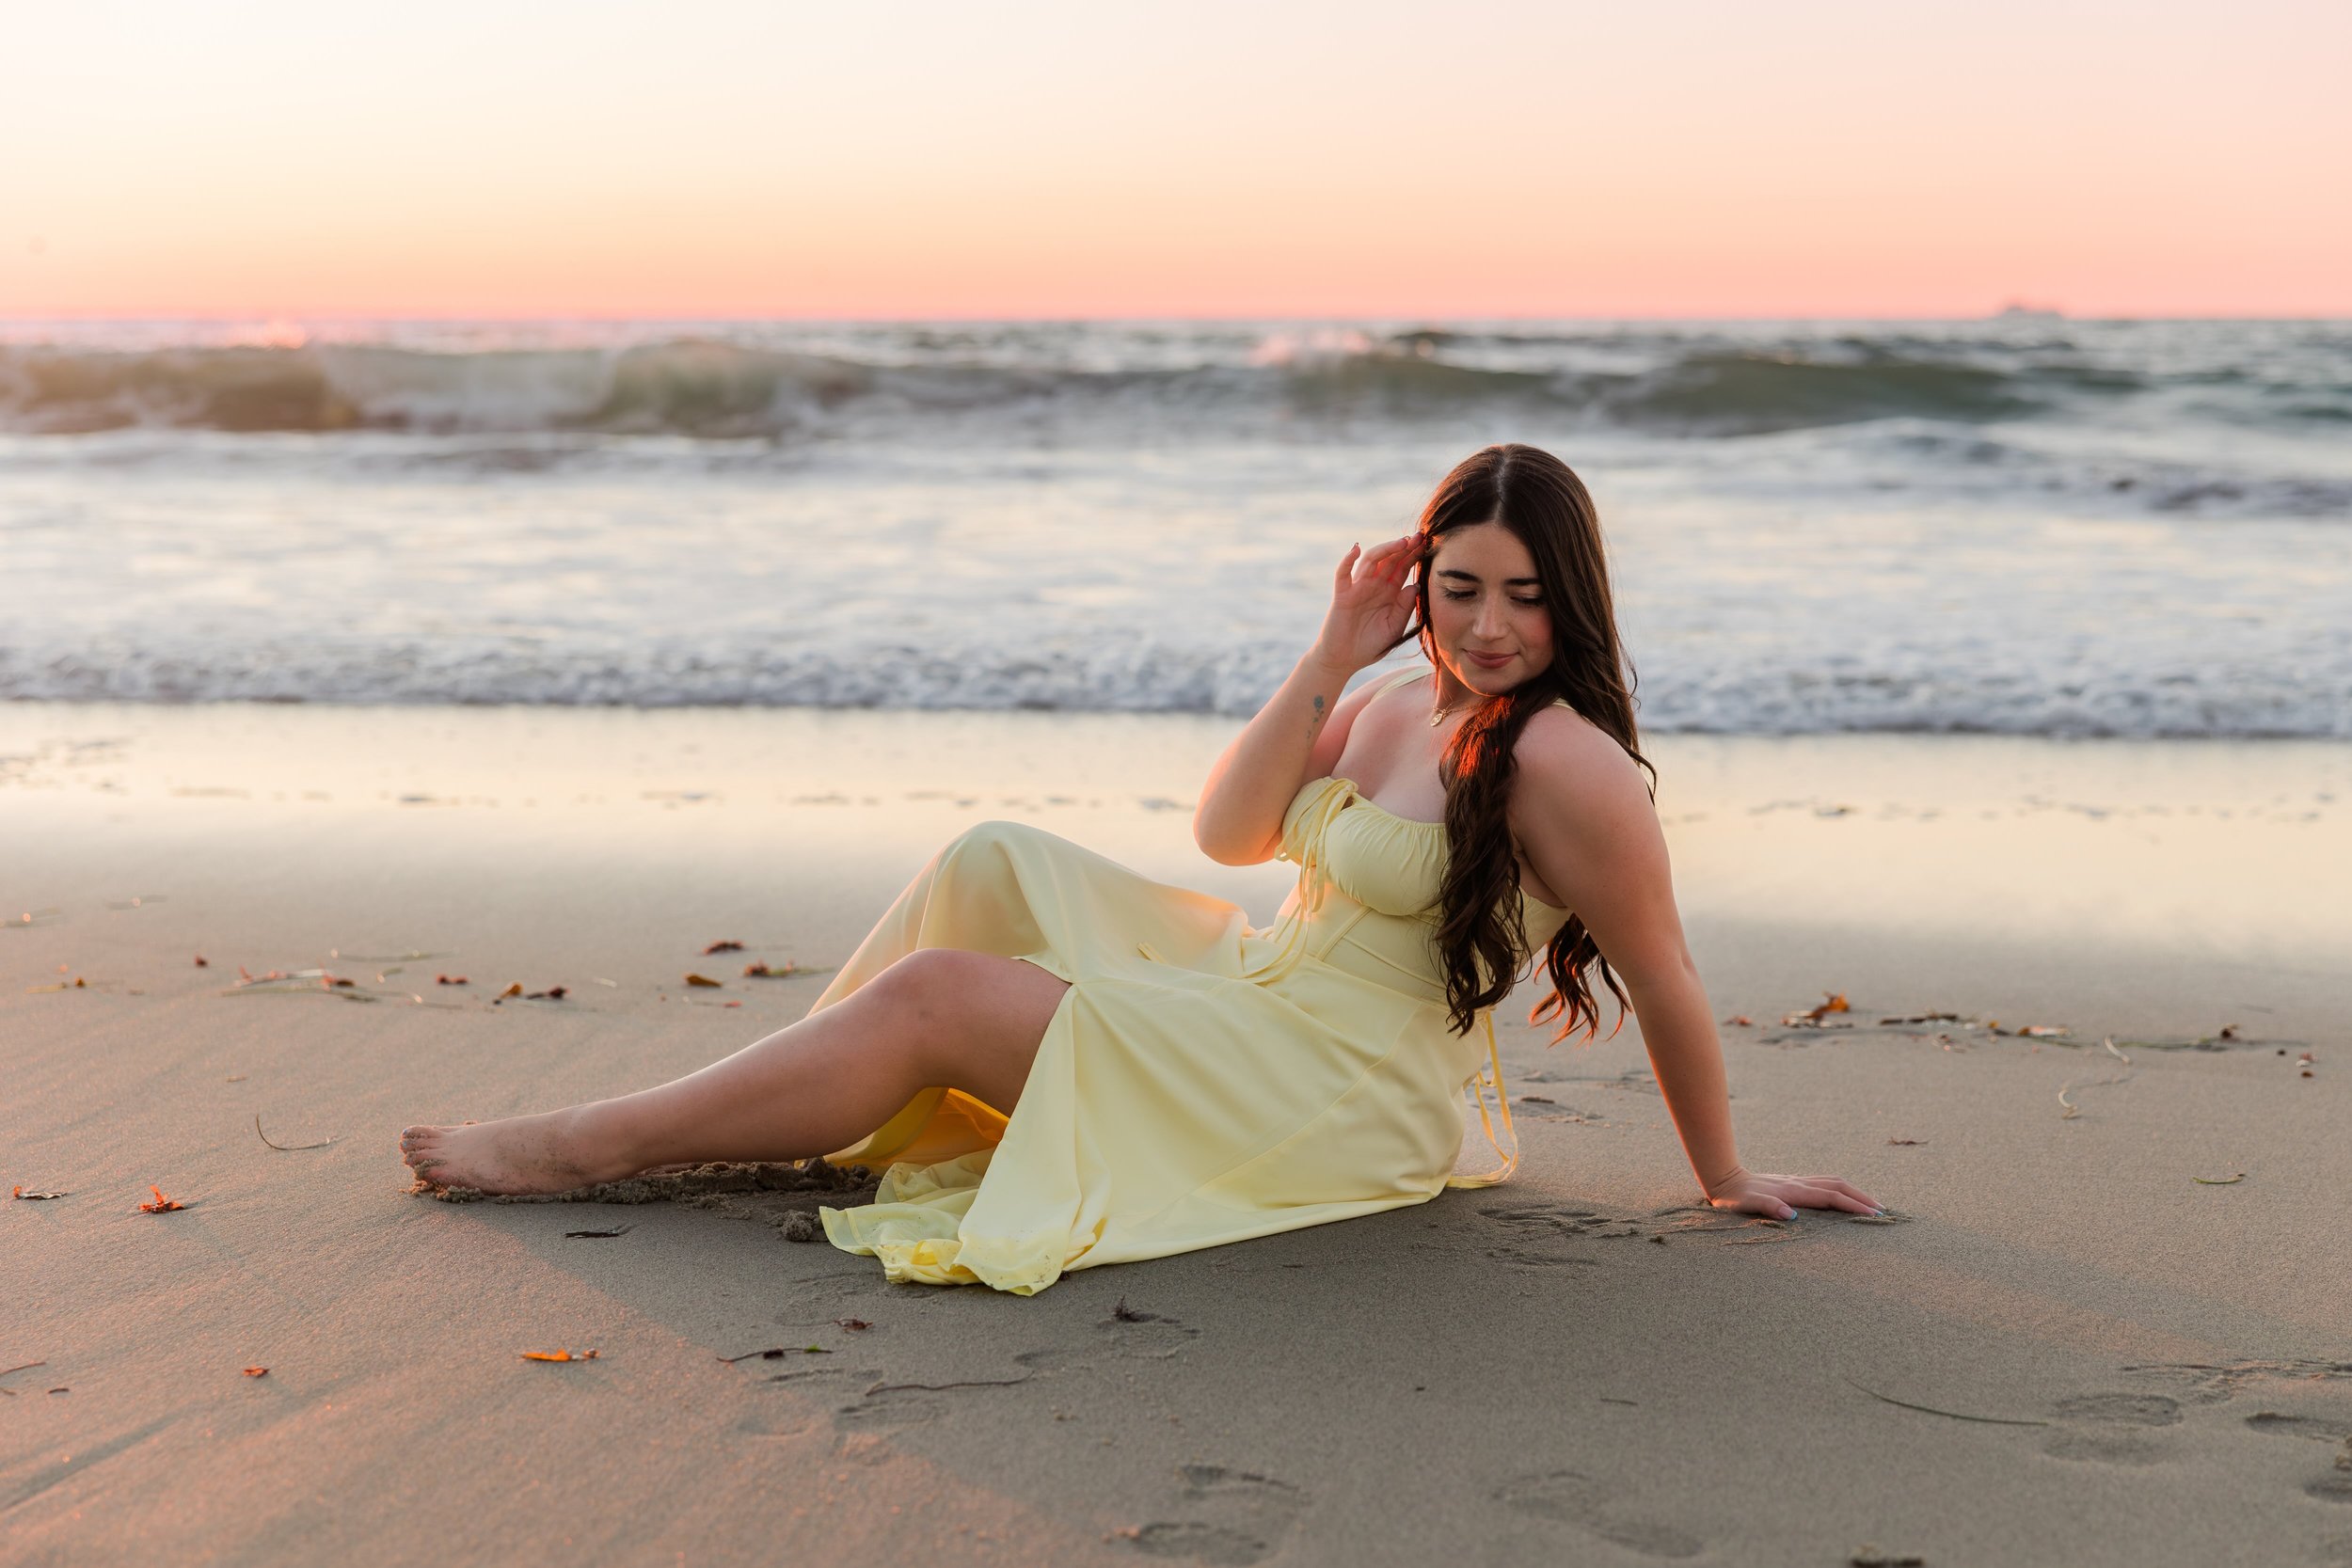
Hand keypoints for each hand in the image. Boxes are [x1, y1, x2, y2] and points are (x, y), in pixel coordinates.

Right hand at [1310, 534, 1423, 676]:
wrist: (1345, 660)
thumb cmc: (1371, 645)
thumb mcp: (1394, 628)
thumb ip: (1404, 608)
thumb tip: (1415, 586)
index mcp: (1390, 592)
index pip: (1404, 567)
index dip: (1415, 555)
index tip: (1429, 543)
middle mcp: (1375, 585)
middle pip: (1390, 559)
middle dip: (1405, 547)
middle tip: (1420, 536)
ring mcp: (1358, 587)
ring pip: (1371, 561)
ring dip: (1385, 549)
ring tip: (1402, 542)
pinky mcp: (1342, 594)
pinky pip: (1343, 574)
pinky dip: (1347, 560)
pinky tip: (1355, 549)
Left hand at [1705, 1168, 1882, 1221]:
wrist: (1723, 1178)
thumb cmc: (1734, 1197)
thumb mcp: (1746, 1205)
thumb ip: (1768, 1208)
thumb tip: (1790, 1215)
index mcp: (1792, 1191)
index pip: (1830, 1197)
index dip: (1852, 1206)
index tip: (1873, 1215)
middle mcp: (1799, 1183)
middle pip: (1839, 1186)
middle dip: (1862, 1198)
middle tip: (1883, 1212)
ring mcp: (1797, 1180)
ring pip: (1834, 1181)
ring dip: (1855, 1191)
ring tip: (1872, 1204)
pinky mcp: (1793, 1182)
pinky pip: (1824, 1182)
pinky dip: (1842, 1188)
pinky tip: (1846, 1196)